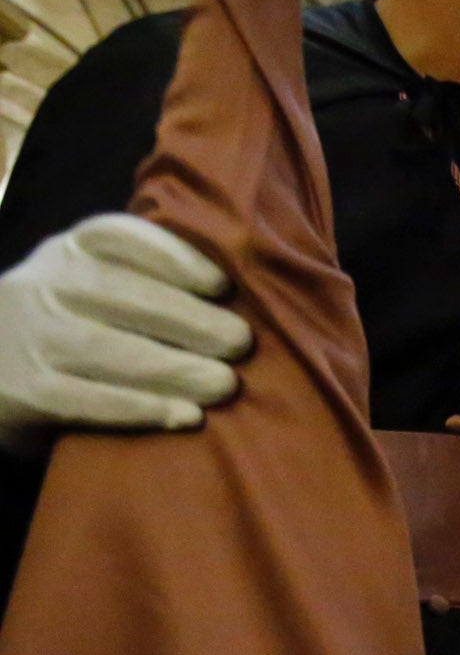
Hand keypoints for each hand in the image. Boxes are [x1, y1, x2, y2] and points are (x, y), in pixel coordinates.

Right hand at [0, 212, 251, 456]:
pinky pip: (87, 400)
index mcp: (66, 252)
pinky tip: (186, 416)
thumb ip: (142, 283)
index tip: (221, 285)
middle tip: (241, 343)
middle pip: (120, 293)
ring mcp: (28, 338)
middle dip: (189, 319)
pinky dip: (141, 409)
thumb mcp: (86, 287)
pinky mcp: (23, 392)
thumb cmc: (62, 328)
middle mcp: (43, 285)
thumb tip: (236, 306)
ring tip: (225, 384)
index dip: (172, 257)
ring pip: (106, 348)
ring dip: (174, 368)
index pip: (116, 237)